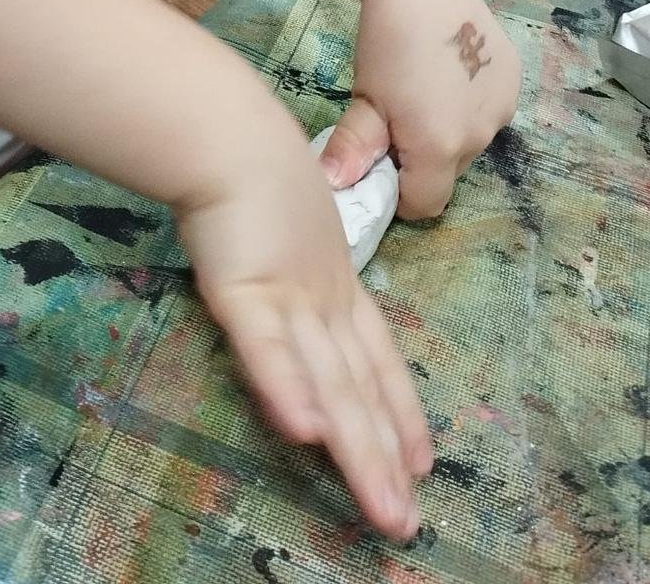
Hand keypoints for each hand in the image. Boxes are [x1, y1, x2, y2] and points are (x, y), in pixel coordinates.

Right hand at [176, 134, 432, 540]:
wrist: (225, 129)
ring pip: (330, 386)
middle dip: (385, 458)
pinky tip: (307, 435)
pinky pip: (267, 349)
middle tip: (409, 521)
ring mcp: (287, 298)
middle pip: (361, 388)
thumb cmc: (248, 166)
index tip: (424, 460)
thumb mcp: (282, 228)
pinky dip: (287, 390)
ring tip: (385, 508)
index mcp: (333, 282)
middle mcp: (321, 300)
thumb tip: (302, 313)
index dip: (400, 410)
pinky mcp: (243, 293)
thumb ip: (290, 274)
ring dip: (359, 451)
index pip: (376, 357)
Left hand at [321, 0, 520, 218]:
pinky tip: (448, 71)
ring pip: (470, 142)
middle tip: (397, 115)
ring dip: (448, 130)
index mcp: (441, 148)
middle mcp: (481, 137)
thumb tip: (331, 187)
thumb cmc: (388, 43)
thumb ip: (353, 150)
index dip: (399, 190)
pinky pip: (487, 112)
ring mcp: (503, 109)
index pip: (425, 204)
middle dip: (422, 158)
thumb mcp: (366, 98)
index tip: (383, 157)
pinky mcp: (514, 83)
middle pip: (447, 172)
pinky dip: (468, 104)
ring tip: (422, 87)